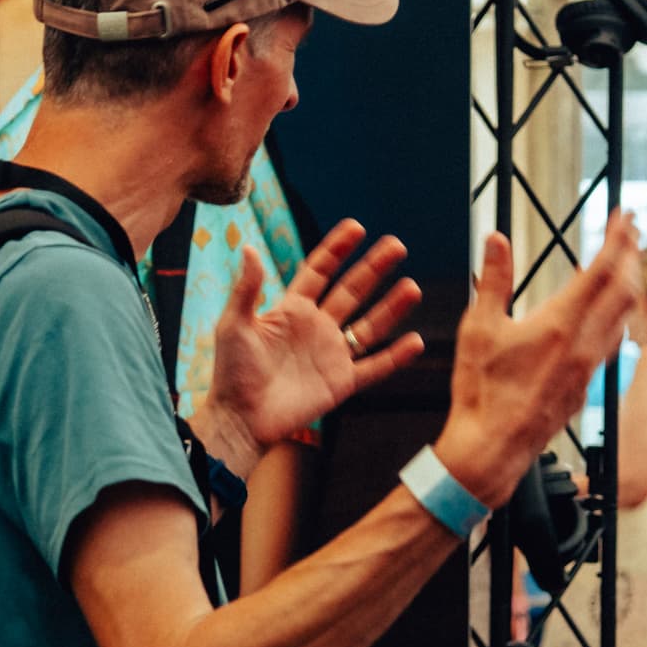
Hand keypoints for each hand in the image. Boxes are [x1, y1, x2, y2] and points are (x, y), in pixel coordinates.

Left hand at [202, 219, 421, 462]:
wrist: (240, 419)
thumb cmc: (231, 372)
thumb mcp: (234, 324)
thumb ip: (246, 288)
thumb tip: (250, 248)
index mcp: (292, 310)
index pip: (319, 271)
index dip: (337, 249)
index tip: (357, 228)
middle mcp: (317, 328)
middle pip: (352, 291)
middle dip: (374, 268)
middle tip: (397, 246)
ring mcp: (331, 355)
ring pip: (369, 325)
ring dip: (391, 307)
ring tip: (412, 287)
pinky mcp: (341, 383)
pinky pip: (375, 367)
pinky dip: (396, 356)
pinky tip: (416, 342)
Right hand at [435, 220, 638, 504]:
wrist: (492, 449)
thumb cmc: (481, 392)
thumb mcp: (478, 329)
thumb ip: (493, 280)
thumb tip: (497, 238)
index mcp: (560, 324)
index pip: (602, 270)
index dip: (618, 238)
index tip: (625, 214)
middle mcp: (584, 344)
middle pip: (625, 289)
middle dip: (631, 254)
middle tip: (630, 228)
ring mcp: (589, 367)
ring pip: (624, 316)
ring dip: (628, 283)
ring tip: (624, 262)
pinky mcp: (585, 385)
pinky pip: (613, 340)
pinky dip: (616, 314)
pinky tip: (606, 311)